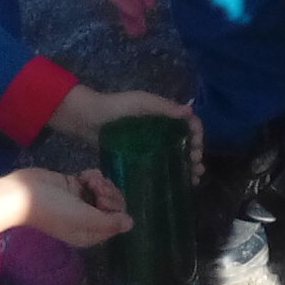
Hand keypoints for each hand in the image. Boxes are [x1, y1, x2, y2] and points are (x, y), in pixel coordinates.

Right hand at [0, 168, 132, 246]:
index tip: (101, 199)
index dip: (115, 206)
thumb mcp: (84, 220)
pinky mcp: (75, 186)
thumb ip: (110, 222)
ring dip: (101, 182)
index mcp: (91, 232)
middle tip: (95, 188)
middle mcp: (88, 218)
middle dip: (108, 192)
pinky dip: (92, 176)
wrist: (23, 194)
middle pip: (113, 204)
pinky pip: (94, 180)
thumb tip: (131, 223)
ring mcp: (82, 201)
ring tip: (87, 181)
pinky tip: (82, 176)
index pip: (118, 220)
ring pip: (105, 190)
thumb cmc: (54, 210)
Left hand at [49, 85, 202, 176]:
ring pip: (175, 155)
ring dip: (187, 166)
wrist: (87, 118)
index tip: (196, 150)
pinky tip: (177, 182)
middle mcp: (161, 128)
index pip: (189, 124)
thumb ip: (164, 107)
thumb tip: (190, 112)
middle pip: (186, 142)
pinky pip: (159, 163)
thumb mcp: (141, 102)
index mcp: (164, 113)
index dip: (197, 136)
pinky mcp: (139, 155)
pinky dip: (171, 172)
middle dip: (195, 155)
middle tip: (196, 169)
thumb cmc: (116, 107)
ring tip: (193, 179)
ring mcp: (150, 143)